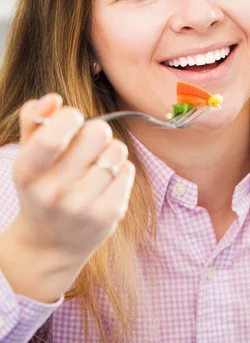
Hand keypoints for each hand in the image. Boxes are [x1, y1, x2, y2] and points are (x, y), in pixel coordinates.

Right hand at [12, 93, 134, 260]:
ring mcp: (82, 206)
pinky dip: (120, 170)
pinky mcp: (108, 214)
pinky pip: (127, 170)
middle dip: (96, 131)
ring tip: (96, 165)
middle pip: (97, 133)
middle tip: (88, 145)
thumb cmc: (41, 187)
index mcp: (29, 172)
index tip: (72, 121)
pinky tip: (105, 182)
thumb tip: (53, 99)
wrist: (50, 243)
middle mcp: (53, 192)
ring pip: (116, 150)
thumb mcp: (28, 155)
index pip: (55, 135)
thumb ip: (34, 120)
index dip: (70, 117)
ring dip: (109, 151)